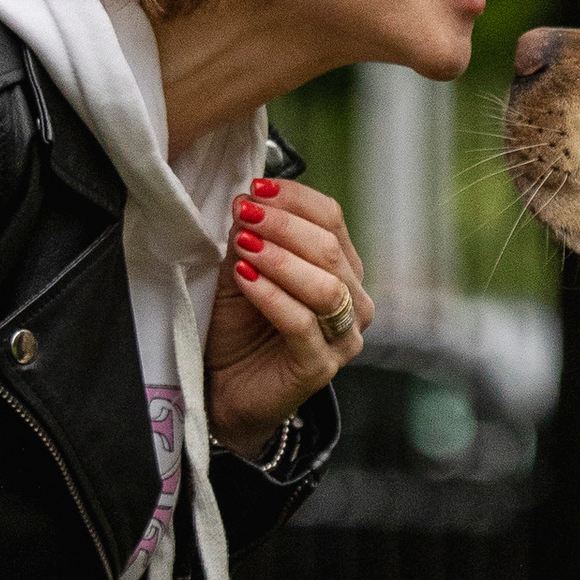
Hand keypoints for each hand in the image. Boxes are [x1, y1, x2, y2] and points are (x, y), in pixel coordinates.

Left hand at [206, 177, 372, 455]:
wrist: (227, 391)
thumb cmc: (240, 329)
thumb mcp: (242, 271)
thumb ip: (251, 238)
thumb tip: (248, 200)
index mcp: (342, 270)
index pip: (332, 220)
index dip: (295, 199)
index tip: (256, 187)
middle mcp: (353, 302)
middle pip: (329, 249)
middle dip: (284, 224)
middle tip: (244, 211)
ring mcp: (342, 338)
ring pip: (324, 286)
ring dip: (281, 258)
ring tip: (243, 242)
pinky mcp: (320, 368)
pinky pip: (301, 323)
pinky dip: (271, 295)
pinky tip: (244, 277)